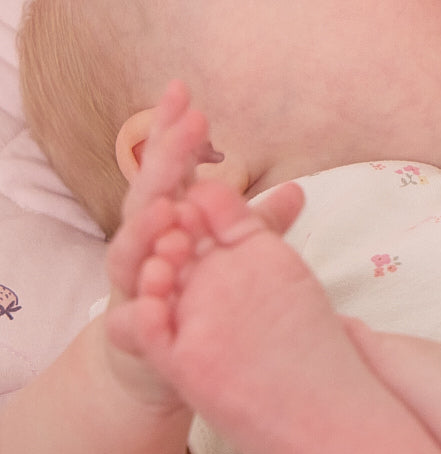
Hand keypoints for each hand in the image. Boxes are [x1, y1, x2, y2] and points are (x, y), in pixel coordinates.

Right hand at [105, 83, 302, 366]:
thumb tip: (300, 191)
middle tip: (188, 124)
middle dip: (165, 159)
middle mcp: (141, 245)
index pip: (168, 165)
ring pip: (129, 254)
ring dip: (144, 230)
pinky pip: (127, 322)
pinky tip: (147, 298)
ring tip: (167, 205)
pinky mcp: (130, 335)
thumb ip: (257, 224)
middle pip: (148, 194)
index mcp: (165, 219)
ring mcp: (130, 287)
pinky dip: (135, 311)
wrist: (149, 365)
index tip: (182, 88)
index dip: (171, 128)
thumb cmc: (192, 293)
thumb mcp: (228, 254)